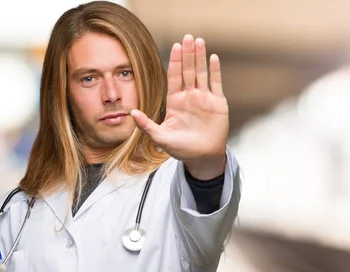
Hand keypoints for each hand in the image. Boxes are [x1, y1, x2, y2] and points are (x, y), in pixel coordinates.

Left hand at [131, 34, 228, 178]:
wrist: (202, 157)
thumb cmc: (181, 149)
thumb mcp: (161, 137)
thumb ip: (147, 125)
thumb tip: (131, 114)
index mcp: (175, 102)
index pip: (174, 77)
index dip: (175, 62)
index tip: (174, 47)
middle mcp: (189, 96)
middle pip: (188, 71)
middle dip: (187, 54)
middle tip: (187, 37)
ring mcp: (204, 98)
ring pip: (201, 73)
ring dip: (200, 57)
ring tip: (199, 41)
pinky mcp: (218, 103)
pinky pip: (216, 83)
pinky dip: (215, 70)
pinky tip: (213, 57)